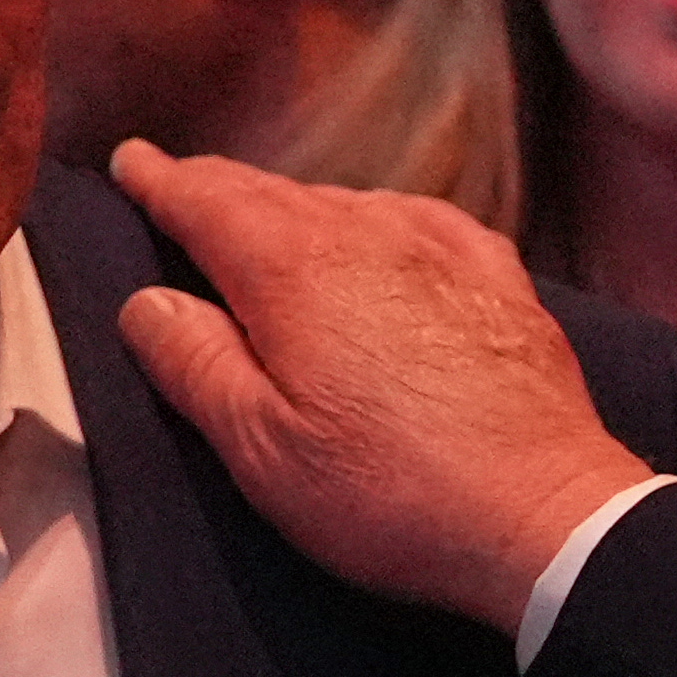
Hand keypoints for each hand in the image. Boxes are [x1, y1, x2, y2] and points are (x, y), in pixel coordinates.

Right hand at [106, 140, 663, 632]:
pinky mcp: (497, 277)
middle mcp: (366, 234)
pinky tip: (378, 234)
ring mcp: (440, 248)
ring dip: (295, 206)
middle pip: (271, 192)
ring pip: (345, 203)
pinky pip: (418, 222)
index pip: (206, 201)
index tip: (131, 162)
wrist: (545, 514)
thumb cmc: (392, 493)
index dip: (160, 181)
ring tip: (266, 219)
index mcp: (292, 270)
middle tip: (179, 184)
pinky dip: (376, 220)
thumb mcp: (262, 449)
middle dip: (218, 187)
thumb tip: (145, 302)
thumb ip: (194, 365)